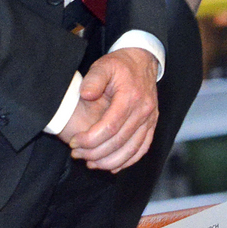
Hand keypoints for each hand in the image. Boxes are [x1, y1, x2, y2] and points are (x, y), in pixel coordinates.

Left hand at [58, 47, 159, 171]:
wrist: (143, 61)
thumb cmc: (120, 66)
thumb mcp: (103, 66)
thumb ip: (93, 79)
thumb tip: (86, 95)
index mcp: (131, 97)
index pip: (110, 127)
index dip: (89, 140)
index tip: (74, 142)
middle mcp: (143, 111)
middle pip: (119, 142)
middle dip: (95, 153)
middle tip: (76, 154)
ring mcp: (150, 119)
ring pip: (132, 150)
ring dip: (109, 161)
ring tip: (90, 163)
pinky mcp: (152, 124)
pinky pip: (143, 148)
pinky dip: (128, 161)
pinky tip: (112, 166)